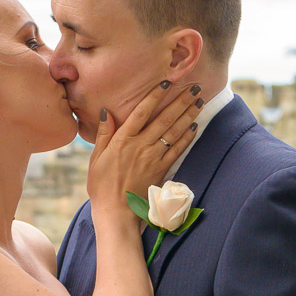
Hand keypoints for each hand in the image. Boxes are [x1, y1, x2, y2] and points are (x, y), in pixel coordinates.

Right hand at [87, 82, 203, 212]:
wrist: (117, 213)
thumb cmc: (102, 186)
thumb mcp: (96, 158)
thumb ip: (103, 134)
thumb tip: (107, 112)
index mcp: (122, 140)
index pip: (142, 112)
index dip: (155, 95)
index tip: (167, 82)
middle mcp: (141, 146)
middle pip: (164, 119)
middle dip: (181, 101)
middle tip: (194, 88)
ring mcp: (153, 158)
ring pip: (174, 132)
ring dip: (188, 115)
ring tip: (199, 102)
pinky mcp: (162, 170)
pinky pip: (178, 150)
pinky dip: (187, 138)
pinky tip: (195, 127)